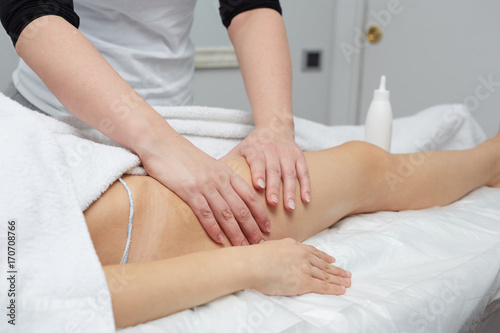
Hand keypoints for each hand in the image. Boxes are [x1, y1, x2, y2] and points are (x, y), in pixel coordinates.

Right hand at [139, 134, 269, 245]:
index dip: (261, 213)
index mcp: (227, 173)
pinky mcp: (189, 190)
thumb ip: (220, 179)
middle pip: (242, 208)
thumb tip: (227, 197)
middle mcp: (220, 179)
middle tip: (261, 244)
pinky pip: (205, 212)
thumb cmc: (183, 156)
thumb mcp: (209, 166)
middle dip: (253, 228)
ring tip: (244, 248)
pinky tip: (220, 240)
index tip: (268, 228)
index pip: (250, 196)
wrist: (161, 142)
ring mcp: (205, 185)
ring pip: (227, 213)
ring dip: (237, 232)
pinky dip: (214, 228)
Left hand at [222, 126, 310, 210]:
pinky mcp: (299, 156)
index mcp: (254, 148)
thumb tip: (205, 179)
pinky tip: (306, 200)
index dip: (258, 172)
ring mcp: (287, 153)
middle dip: (274, 187)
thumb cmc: (253, 146)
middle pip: (274, 169)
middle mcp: (272, 150)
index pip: (257, 159)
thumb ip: (227, 163)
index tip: (258, 187)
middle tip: (273, 204)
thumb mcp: (239, 150)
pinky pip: (304, 172)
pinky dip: (306, 186)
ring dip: (291, 190)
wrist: (275, 127)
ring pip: (290, 173)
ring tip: (290, 207)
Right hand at [249, 239, 351, 295]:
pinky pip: (323, 286)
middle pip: (323, 264)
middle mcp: (302, 256)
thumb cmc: (254, 257)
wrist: (253, 264)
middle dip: (336, 269)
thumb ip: (278, 251)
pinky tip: (342, 289)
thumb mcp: (269, 247)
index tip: (332, 259)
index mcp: (294, 246)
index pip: (313, 252)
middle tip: (347, 273)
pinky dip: (334, 288)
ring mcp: (304, 268)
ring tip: (348, 281)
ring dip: (339, 279)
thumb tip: (274, 254)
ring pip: (326, 274)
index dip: (324, 256)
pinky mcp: (304, 282)